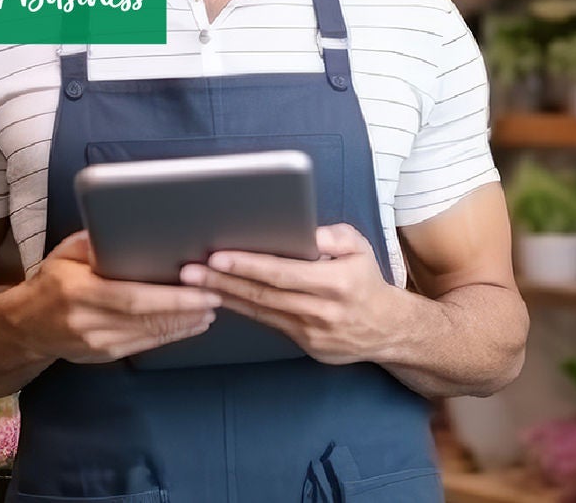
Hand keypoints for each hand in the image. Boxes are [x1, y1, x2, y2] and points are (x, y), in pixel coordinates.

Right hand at [4, 231, 222, 363]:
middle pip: (147, 319)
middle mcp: (86, 322)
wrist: (22, 326)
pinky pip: (143, 345)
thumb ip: (96, 240)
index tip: (201, 290)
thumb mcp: (66, 253)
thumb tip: (128, 225)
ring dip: (184, 324)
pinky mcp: (102, 356)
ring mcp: (94, 344)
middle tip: (217, 297)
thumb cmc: (51, 281)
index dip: (171, 298)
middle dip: (186, 310)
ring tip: (211, 309)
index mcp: (78, 292)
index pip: (133, 298)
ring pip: (149, 335)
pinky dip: (169, 335)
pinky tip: (189, 325)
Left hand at [180, 224, 401, 364]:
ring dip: (224, 296)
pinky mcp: (304, 345)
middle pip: (264, 294)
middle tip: (189, 271)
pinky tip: (220, 298)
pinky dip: (242, 309)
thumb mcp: (359, 247)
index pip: (283, 272)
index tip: (218, 256)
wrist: (386, 329)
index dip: (248, 265)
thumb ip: (333, 236)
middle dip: (222, 281)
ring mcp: (312, 331)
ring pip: (260, 311)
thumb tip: (303, 231)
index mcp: (336, 281)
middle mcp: (322, 309)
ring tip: (194, 283)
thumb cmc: (366, 280)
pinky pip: (267, 323)